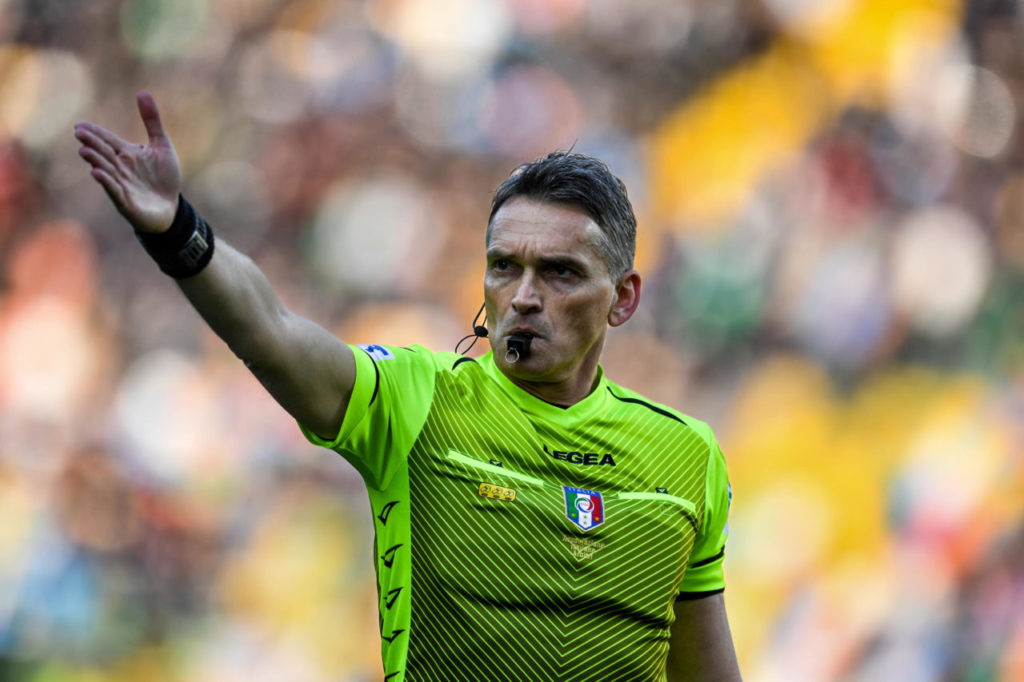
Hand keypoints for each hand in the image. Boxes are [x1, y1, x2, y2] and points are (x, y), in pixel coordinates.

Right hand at [75, 91, 181, 233]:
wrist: (172, 206)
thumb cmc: (165, 177)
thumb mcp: (161, 145)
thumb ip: (152, 121)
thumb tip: (142, 92)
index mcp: (126, 153)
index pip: (107, 140)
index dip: (95, 133)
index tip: (80, 126)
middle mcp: (120, 167)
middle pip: (103, 153)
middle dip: (92, 144)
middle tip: (79, 134)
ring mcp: (121, 184)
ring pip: (105, 170)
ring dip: (95, 161)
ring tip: (84, 151)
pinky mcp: (125, 202)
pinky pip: (114, 191)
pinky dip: (107, 182)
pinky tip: (98, 173)